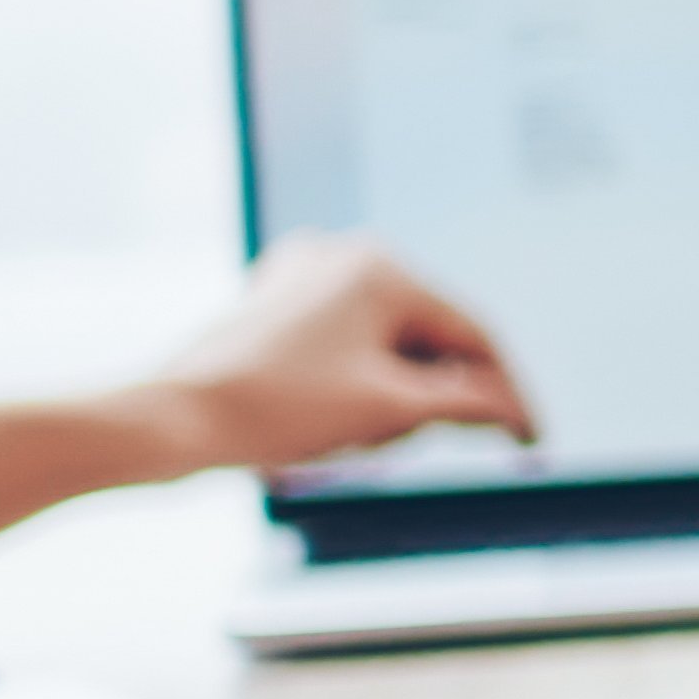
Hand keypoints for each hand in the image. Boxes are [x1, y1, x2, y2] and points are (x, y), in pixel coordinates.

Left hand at [148, 234, 532, 472]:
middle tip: (423, 444)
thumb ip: (465, 404)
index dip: (506, 392)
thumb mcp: (387, 409)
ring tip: (359, 436)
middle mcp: (344, 254)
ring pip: (385, 338)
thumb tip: (513, 412)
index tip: (530, 437)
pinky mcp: (274, 300)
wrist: (168, 421)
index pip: (472, 334)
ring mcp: (303, 273)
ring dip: (393, 389)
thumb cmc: (273, 410)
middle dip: (433, 393)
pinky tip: (337, 415)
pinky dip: (357, 376)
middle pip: (426, 335)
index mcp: (381, 267)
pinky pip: (343, 337)